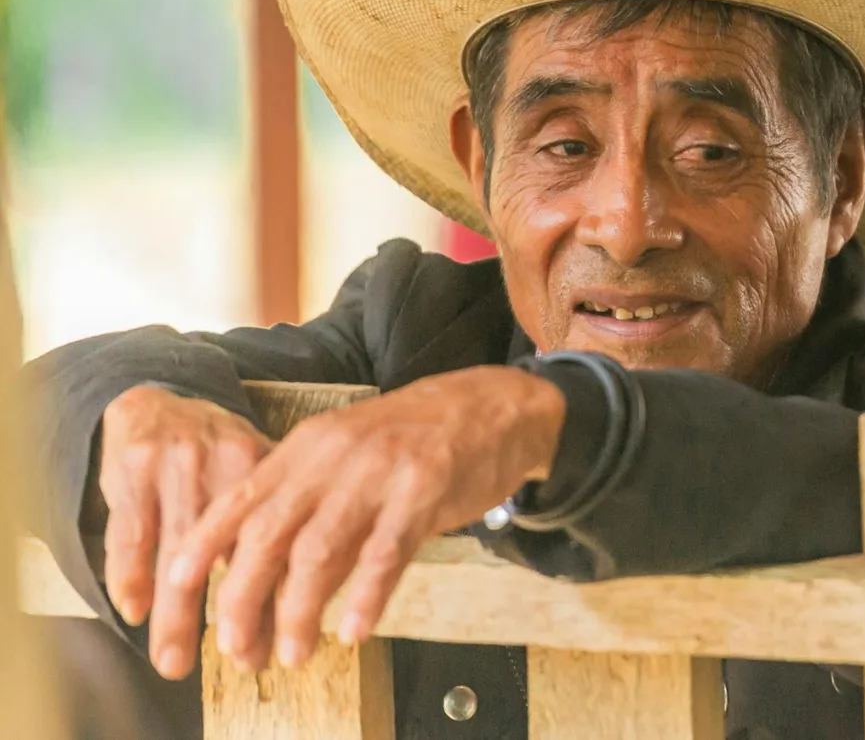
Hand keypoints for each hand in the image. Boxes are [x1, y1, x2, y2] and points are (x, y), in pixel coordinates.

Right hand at [98, 385, 270, 678]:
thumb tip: (328, 569)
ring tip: (175, 660)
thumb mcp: (258, 462)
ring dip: (175, 612)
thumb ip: (285, 507)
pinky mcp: (128, 475)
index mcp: (258, 460)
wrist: (155, 402)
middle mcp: (217, 461)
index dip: (283, 590)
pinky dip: (129, 575)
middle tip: (245, 660)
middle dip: (237, 613)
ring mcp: (171, 467)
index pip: (276, 534)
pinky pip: (128, 534)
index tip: (290, 636)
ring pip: (175, 551)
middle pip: (231, 549)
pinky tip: (135, 610)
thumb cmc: (216, 448)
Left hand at [167, 366, 564, 673]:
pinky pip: (385, 552)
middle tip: (236, 649)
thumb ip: (311, 502)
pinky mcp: (425, 489)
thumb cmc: (418, 439)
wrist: (493, 406)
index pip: (239, 499)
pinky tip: (354, 630)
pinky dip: (365, 596)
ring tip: (292, 654)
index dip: (203, 547)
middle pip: (269, 535)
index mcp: (309, 446)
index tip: (176, 591)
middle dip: (244, 599)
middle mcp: (336, 456)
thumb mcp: (352, 455)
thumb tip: (268, 573)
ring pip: (320, 551)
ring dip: (299, 611)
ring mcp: (380, 472)